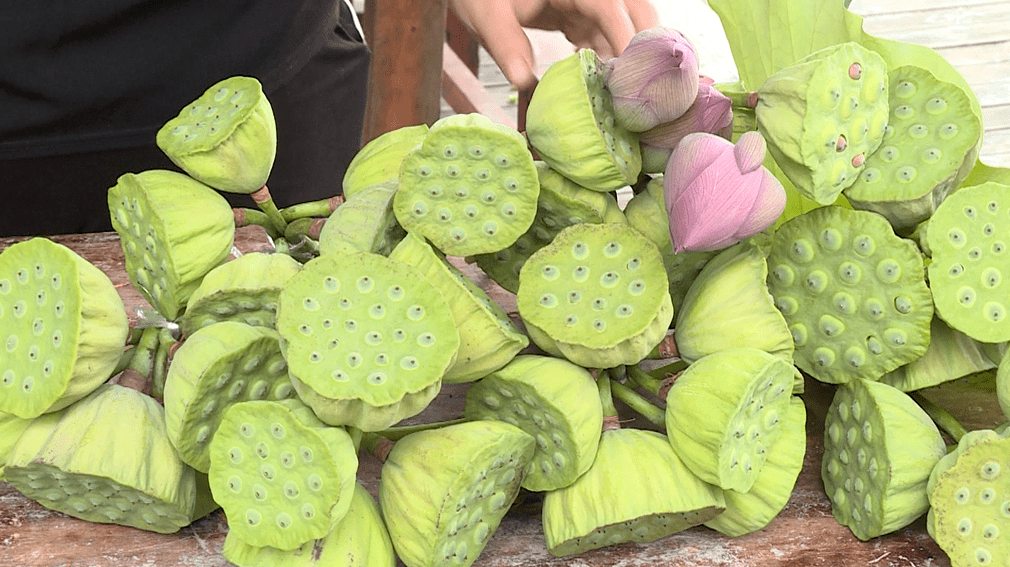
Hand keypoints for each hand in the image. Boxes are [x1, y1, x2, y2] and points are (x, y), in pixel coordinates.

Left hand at [448, 0, 659, 90]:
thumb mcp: (488, 16)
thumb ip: (506, 46)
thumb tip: (523, 81)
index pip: (608, 6)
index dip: (623, 37)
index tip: (629, 73)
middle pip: (631, 12)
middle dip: (639, 47)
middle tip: (637, 88)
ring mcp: (585, 3)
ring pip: (621, 28)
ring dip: (622, 59)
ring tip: (618, 94)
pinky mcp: (579, 16)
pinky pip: (603, 37)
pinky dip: (605, 61)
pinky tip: (598, 85)